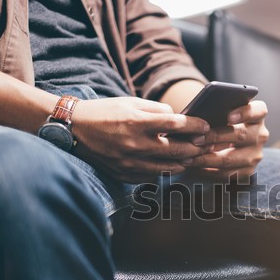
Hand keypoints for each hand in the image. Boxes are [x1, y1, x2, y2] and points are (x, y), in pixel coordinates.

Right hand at [71, 97, 209, 182]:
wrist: (73, 129)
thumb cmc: (105, 112)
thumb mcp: (131, 103)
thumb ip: (157, 110)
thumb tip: (178, 119)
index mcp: (136, 122)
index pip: (175, 125)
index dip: (195, 126)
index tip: (206, 126)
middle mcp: (134, 144)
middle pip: (176, 150)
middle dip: (196, 147)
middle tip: (206, 144)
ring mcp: (129, 162)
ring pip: (168, 168)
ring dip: (184, 162)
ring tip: (193, 156)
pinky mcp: (124, 174)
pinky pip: (152, 176)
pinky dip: (164, 171)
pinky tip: (173, 165)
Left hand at [184, 100, 268, 179]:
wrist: (228, 144)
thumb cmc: (220, 122)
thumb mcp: (222, 114)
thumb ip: (216, 112)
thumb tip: (197, 119)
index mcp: (257, 116)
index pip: (258, 111)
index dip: (245, 113)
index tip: (229, 116)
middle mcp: (260, 135)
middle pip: (240, 135)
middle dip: (215, 137)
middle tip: (195, 139)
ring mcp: (255, 155)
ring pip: (231, 159)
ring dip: (206, 159)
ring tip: (188, 158)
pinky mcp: (247, 172)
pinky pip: (226, 174)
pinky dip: (207, 171)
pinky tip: (193, 167)